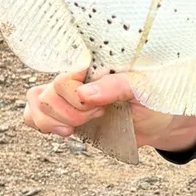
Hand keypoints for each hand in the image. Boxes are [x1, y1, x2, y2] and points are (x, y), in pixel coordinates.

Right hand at [23, 67, 195, 153]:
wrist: (161, 121)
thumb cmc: (156, 97)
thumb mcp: (145, 89)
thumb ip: (117, 87)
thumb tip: (84, 93)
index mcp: (94, 64)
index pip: (62, 79)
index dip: (75, 99)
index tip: (100, 106)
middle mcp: (75, 77)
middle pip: (46, 95)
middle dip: (71, 113)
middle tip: (99, 114)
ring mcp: (66, 96)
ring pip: (34, 103)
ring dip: (54, 122)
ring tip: (79, 126)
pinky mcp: (63, 115)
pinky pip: (34, 116)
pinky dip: (42, 125)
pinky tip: (66, 131)